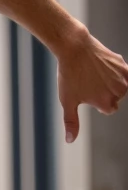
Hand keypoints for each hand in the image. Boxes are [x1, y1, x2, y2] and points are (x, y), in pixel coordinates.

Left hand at [57, 21, 127, 141]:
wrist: (74, 49)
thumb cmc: (69, 76)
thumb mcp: (68, 102)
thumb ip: (71, 122)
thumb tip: (70, 140)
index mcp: (107, 103)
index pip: (109, 109)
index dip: (98, 102)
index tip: (88, 92)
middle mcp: (119, 92)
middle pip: (116, 98)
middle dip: (106, 93)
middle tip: (90, 81)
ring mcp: (123, 78)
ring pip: (122, 87)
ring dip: (112, 83)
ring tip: (95, 74)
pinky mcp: (124, 65)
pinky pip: (126, 75)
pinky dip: (119, 74)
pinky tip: (106, 69)